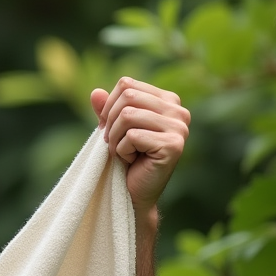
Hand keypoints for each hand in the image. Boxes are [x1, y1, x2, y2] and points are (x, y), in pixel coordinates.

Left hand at [90, 78, 189, 216]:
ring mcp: (179, 128)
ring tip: (122, 152)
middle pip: (127, 96)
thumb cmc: (127, 157)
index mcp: (167, 100)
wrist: (135, 192)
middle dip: (110, 122)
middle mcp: (178, 111)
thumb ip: (106, 109)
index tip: (109, 127)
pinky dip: (122, 150)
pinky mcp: (174, 145)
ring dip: (115, 138)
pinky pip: (133, 136)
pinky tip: (132, 160)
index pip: (127, 84)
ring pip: (128, 116)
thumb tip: (95, 92)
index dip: (108, 105)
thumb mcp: (114, 128)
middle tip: (113, 143)